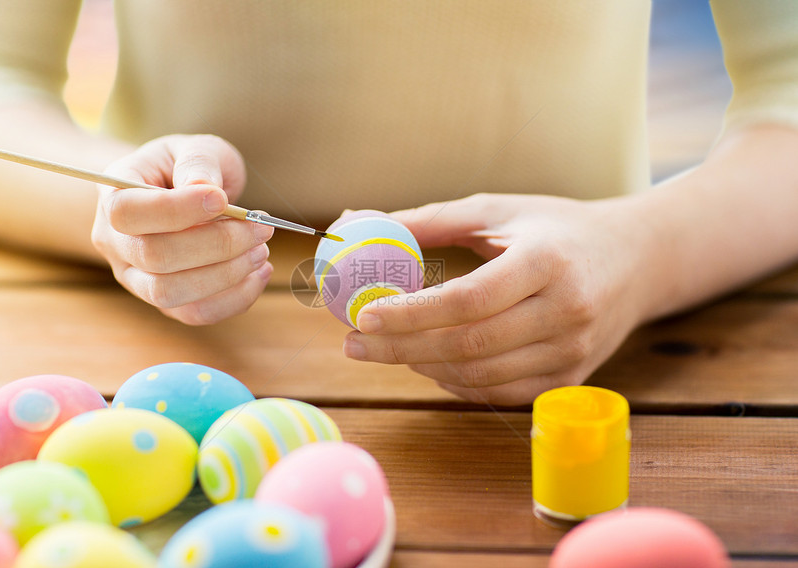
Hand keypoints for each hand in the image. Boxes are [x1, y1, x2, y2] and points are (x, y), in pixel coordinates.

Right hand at [91, 134, 273, 324]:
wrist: (181, 193)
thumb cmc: (186, 167)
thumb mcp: (194, 147)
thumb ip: (198, 162)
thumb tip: (204, 189)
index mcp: (112, 195)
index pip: (129, 212)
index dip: (177, 210)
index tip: (222, 198)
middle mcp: (115, 242)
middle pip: (154, 257)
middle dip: (217, 245)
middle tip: (260, 229)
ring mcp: (135, 277)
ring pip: (170, 293)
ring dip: (226, 276)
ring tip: (260, 250)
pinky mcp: (165, 301)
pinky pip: (194, 313)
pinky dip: (234, 299)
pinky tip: (259, 273)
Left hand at [342, 193, 653, 405]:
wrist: (638, 260)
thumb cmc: (559, 228)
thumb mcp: (498, 210)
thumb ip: (431, 221)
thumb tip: (357, 222)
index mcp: (546, 262)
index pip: (467, 300)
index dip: (410, 313)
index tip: (362, 314)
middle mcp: (565, 312)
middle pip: (468, 345)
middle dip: (401, 348)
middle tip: (354, 343)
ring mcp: (572, 352)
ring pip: (480, 375)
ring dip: (423, 367)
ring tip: (386, 349)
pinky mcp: (571, 378)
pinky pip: (501, 394)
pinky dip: (456, 384)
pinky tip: (430, 364)